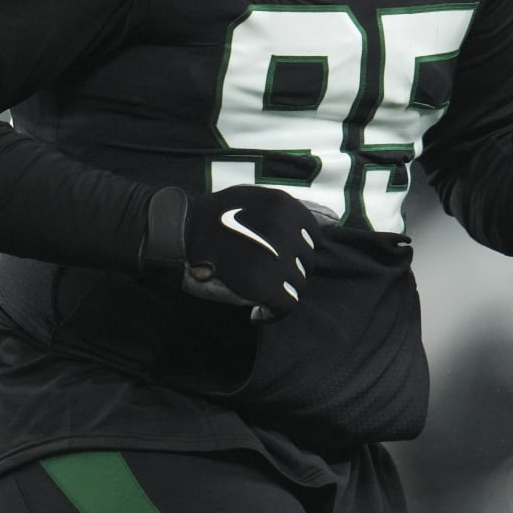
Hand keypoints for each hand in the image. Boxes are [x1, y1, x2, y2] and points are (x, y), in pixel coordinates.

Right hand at [143, 185, 328, 319]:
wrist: (179, 233)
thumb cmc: (216, 216)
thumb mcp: (259, 198)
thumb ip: (297, 208)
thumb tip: (334, 217)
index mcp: (286, 207)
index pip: (314, 236)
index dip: (296, 249)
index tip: (276, 254)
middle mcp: (287, 230)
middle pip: (306, 262)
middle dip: (288, 269)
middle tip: (260, 272)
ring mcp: (277, 258)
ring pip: (298, 284)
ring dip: (280, 290)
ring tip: (255, 289)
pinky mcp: (263, 285)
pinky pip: (285, 305)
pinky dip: (272, 313)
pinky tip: (256, 312)